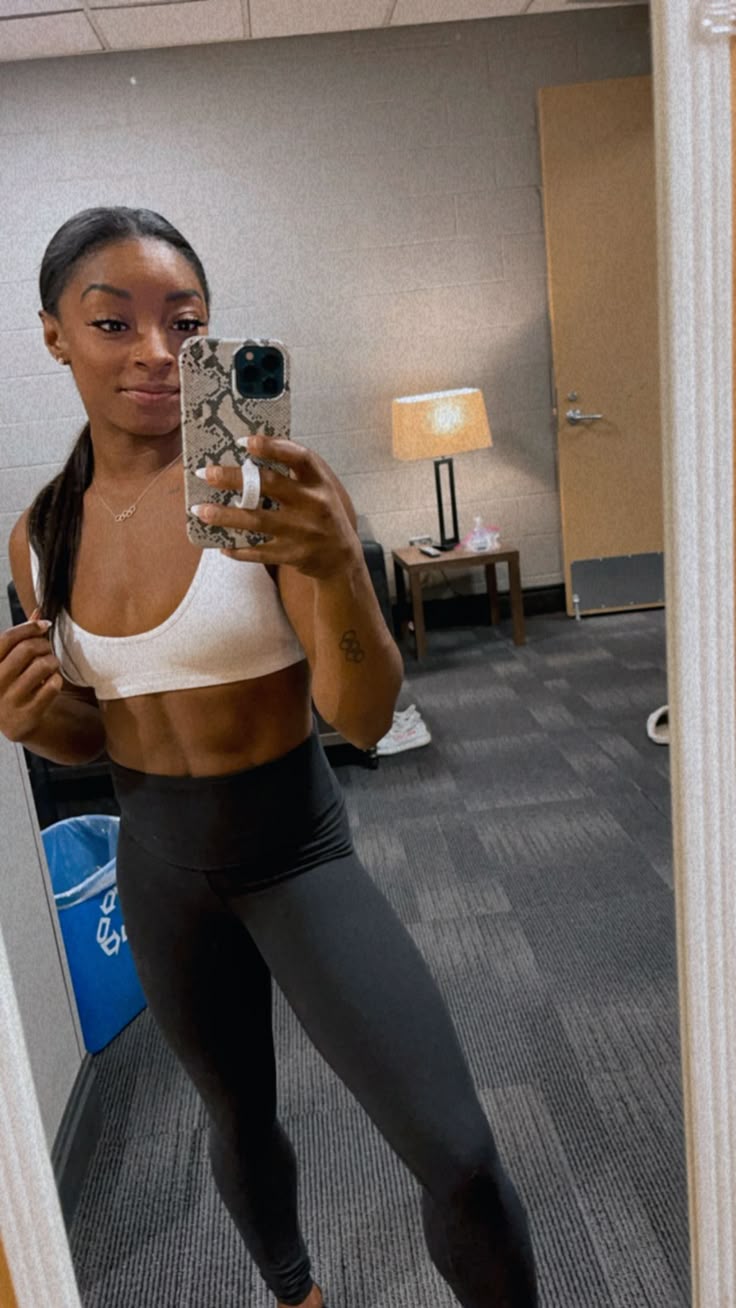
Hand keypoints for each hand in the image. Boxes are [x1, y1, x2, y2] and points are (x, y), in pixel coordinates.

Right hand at [0, 611, 63, 743]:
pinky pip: (53, 686)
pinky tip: (52, 683)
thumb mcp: (12, 661)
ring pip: (43, 666)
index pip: (7, 638)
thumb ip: (23, 638)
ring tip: (51, 666)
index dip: (29, 627)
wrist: (17, 723)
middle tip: (48, 650)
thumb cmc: (15, 684)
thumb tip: (39, 611)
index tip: (45, 625)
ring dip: (53, 662)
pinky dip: (57, 680)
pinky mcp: (27, 715)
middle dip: (44, 645)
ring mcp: (8, 701)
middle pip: (28, 649)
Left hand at [192, 435, 361, 580]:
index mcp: (319, 482)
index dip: (272, 447)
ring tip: (199, 510)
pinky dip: (238, 549)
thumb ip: (293, 472)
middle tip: (206, 473)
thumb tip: (248, 452)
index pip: (298, 457)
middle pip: (269, 486)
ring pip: (257, 521)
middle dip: (233, 479)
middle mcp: (312, 504)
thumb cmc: (321, 513)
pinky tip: (221, 545)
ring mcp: (302, 531)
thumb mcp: (318, 487)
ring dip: (225, 515)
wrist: (341, 557)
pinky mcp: (292, 555)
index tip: (245, 441)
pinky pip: (259, 552)